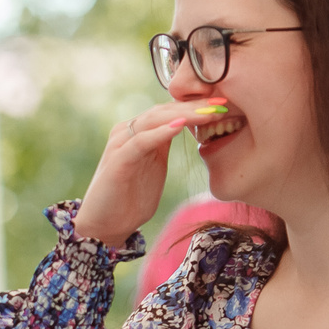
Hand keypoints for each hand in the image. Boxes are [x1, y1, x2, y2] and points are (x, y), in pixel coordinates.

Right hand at [73, 101, 217, 248]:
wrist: (105, 225)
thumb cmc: (130, 198)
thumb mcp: (153, 165)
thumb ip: (163, 146)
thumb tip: (186, 130)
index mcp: (138, 132)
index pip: (170, 110)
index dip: (197, 106)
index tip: (224, 105)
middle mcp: (127, 132)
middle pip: (165, 110)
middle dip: (195, 106)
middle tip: (223, 103)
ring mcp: (121, 144)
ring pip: (154, 120)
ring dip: (184, 114)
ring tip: (208, 112)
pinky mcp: (118, 160)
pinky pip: (141, 141)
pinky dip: (161, 132)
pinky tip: (180, 126)